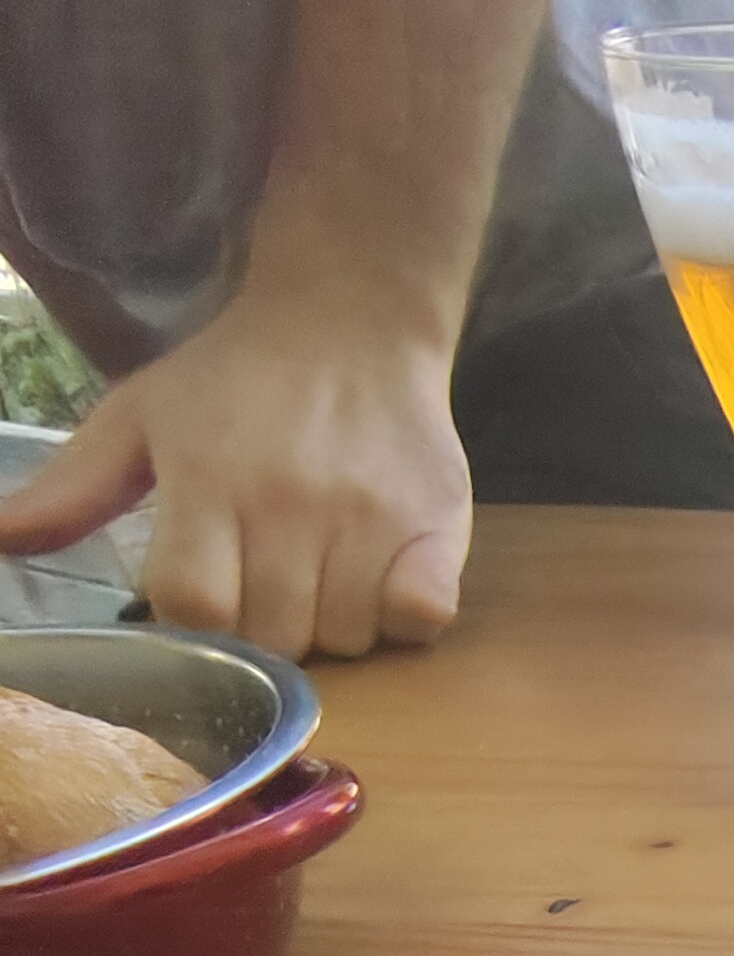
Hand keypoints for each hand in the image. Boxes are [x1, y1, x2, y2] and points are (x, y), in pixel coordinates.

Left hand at [0, 288, 471, 656]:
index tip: (210, 596)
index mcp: (208, 478)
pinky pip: (421, 618)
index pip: (197, 609)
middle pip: (277, 638)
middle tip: (272, 583)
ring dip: (335, 624)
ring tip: (327, 571)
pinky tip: (386, 577)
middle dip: (269, 631)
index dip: (200, 622)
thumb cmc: (234, 378)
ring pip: (348, 638)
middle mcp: (289, 501)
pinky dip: (404, 614)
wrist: (351, 317)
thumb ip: (71, 489)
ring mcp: (369, 516)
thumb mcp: (140, 417)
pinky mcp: (438, 524)